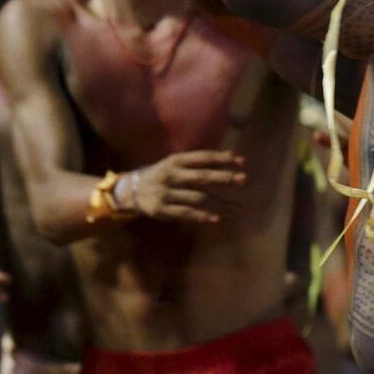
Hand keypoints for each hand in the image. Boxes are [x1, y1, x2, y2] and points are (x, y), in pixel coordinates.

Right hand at [123, 150, 247, 223]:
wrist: (130, 191)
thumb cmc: (161, 175)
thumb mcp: (177, 163)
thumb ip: (202, 160)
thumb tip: (232, 154)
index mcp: (176, 161)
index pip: (203, 158)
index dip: (223, 159)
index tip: (242, 162)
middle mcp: (171, 175)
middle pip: (201, 177)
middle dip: (224, 178)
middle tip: (244, 180)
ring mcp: (166, 193)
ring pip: (197, 198)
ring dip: (219, 203)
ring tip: (238, 208)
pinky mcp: (162, 210)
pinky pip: (184, 213)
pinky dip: (201, 216)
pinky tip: (216, 218)